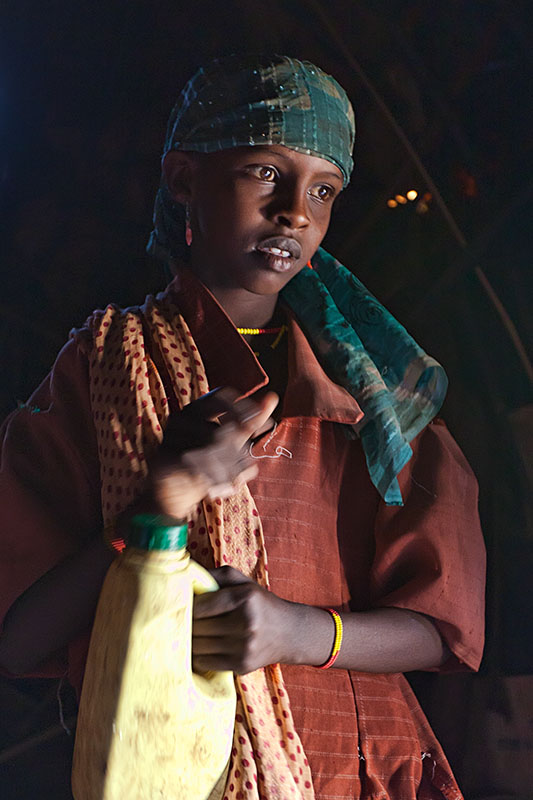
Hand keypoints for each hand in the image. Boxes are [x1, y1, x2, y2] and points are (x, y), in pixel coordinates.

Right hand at [130, 388, 277, 521]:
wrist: (173, 492)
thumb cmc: (206, 461)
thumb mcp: (233, 441)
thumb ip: (251, 420)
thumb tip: (273, 397)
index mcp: (197, 408)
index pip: (223, 395)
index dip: (246, 409)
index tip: (265, 429)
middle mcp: (182, 416)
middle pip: (221, 426)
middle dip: (238, 450)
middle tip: (248, 462)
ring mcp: (171, 436)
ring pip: (211, 449)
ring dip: (229, 469)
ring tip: (232, 479)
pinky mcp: (165, 458)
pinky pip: (197, 466)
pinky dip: (213, 480)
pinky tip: (219, 488)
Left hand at [192, 566, 299, 673]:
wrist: (289, 633)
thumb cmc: (260, 604)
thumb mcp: (243, 582)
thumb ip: (216, 575)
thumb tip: (187, 578)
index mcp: (245, 598)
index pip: (201, 606)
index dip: (187, 606)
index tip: (185, 605)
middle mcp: (246, 623)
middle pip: (197, 627)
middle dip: (187, 623)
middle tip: (184, 620)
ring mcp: (244, 647)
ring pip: (197, 646)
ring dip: (190, 640)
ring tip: (194, 633)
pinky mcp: (241, 665)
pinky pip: (204, 662)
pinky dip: (198, 656)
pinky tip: (203, 647)